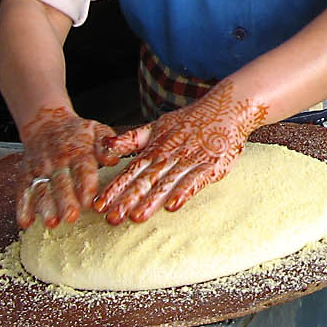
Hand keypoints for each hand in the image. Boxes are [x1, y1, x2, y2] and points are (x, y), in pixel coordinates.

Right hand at [15, 105, 117, 228]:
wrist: (45, 124)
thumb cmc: (78, 133)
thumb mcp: (97, 131)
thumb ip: (107, 145)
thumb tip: (114, 159)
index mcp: (78, 151)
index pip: (82, 169)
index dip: (85, 186)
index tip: (89, 202)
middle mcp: (57, 161)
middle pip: (61, 183)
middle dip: (66, 201)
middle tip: (71, 217)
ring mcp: (39, 169)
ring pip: (41, 189)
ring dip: (45, 207)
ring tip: (51, 223)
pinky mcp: (25, 175)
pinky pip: (22, 191)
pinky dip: (22, 207)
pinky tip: (25, 222)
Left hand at [94, 81, 269, 224]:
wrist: (228, 108)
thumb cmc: (193, 119)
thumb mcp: (159, 125)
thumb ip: (134, 138)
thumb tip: (107, 145)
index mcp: (156, 147)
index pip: (131, 170)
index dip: (114, 188)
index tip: (98, 205)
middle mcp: (171, 155)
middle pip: (146, 179)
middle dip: (128, 199)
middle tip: (112, 218)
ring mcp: (191, 160)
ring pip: (168, 182)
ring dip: (152, 200)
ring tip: (137, 217)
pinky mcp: (212, 165)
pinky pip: (196, 180)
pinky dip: (185, 192)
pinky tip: (174, 206)